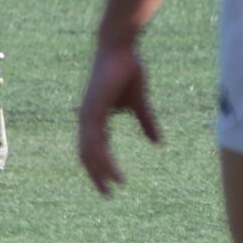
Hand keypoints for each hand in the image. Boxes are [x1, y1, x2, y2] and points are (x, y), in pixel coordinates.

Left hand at [77, 39, 159, 195]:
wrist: (121, 49)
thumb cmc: (128, 71)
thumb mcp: (139, 103)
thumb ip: (145, 122)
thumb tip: (157, 143)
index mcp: (95, 116)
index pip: (92, 146)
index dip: (99, 165)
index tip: (110, 183)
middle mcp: (87, 117)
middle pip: (86, 153)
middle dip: (95, 174)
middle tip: (107, 194)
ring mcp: (88, 114)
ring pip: (89, 151)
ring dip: (99, 171)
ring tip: (111, 188)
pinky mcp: (93, 109)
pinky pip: (95, 141)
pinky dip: (103, 159)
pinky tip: (113, 171)